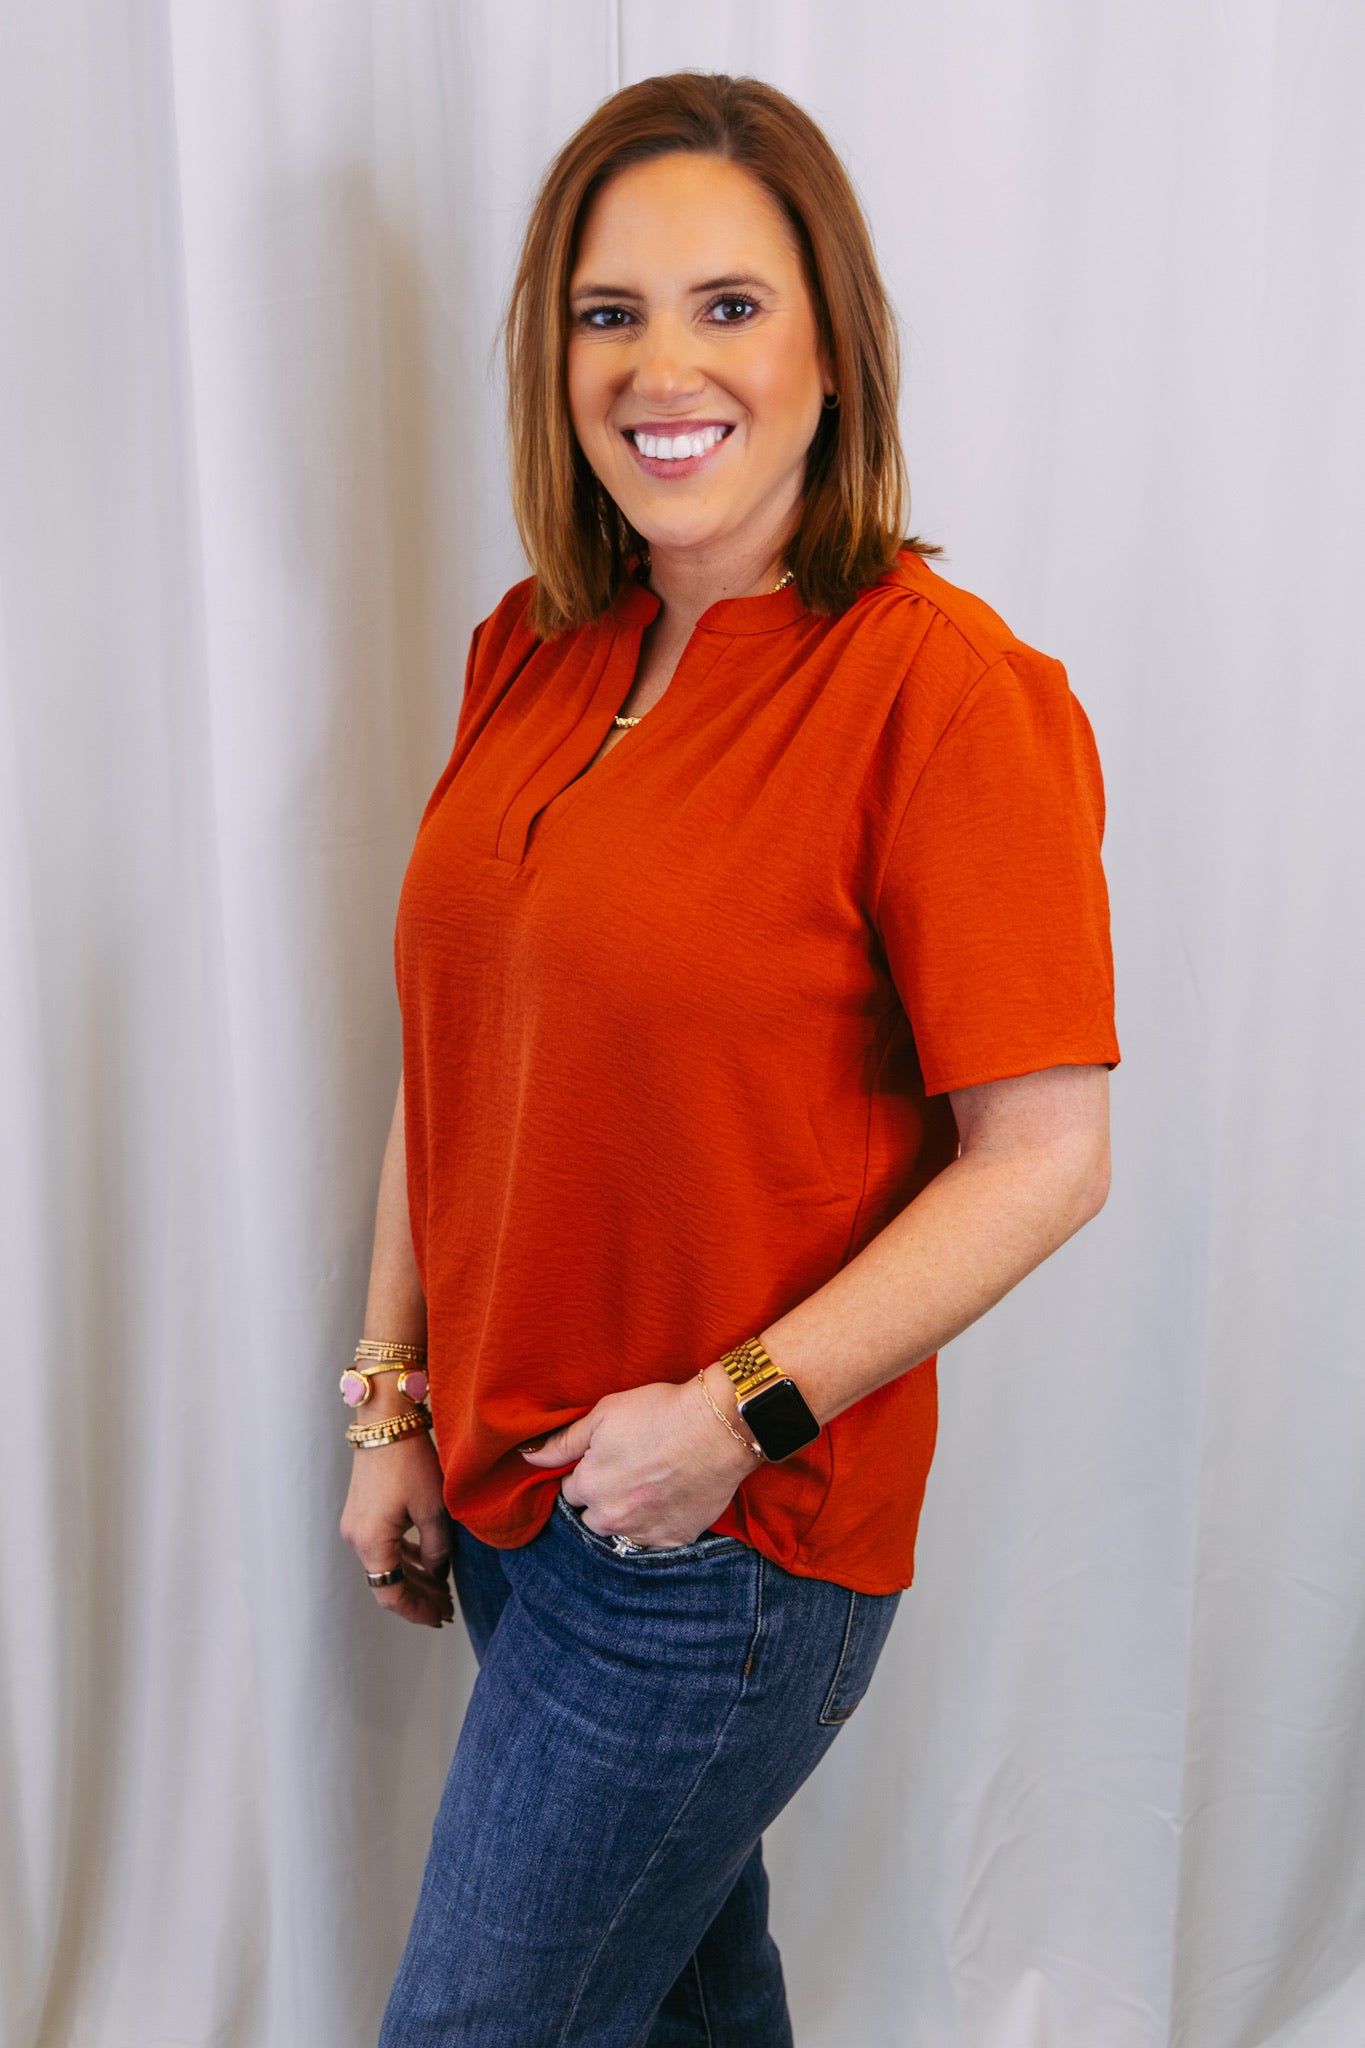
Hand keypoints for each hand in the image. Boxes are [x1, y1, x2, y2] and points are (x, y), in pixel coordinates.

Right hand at [340, 1429, 455, 1628]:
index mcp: (372, 1543)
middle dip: (419, 1598)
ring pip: (386, 1565)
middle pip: (388, 1583)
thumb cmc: (410, 1462)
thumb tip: (438, 1572)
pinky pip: (382, 1546)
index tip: (440, 1618)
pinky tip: (426, 1563)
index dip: (417, 1611)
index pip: (392, 1595)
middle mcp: (356, 1539)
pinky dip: (404, 1558)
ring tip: (443, 1590)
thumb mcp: (434, 1508)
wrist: (386, 1422)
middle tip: (448, 1609)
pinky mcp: (361, 1512)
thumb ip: (437, 1548)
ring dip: (413, 1578)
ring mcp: (356, 1526)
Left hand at [519, 1375, 758, 1548]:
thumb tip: (528, 1457)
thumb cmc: (658, 1412)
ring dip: (628, 1516)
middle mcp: (611, 1517)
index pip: (571, 1491)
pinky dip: (658, 1524)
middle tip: (630, 1472)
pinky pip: (655, 1541)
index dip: (587, 1473)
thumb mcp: (603, 1414)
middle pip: (593, 1518)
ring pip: (622, 1532)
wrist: (717, 1427)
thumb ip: (563, 1442)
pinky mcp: (675, 1539)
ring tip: (649, 1487)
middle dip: (604, 1500)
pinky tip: (670, 1499)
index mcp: (588, 1486)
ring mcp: (644, 1532)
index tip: (607, 1459)